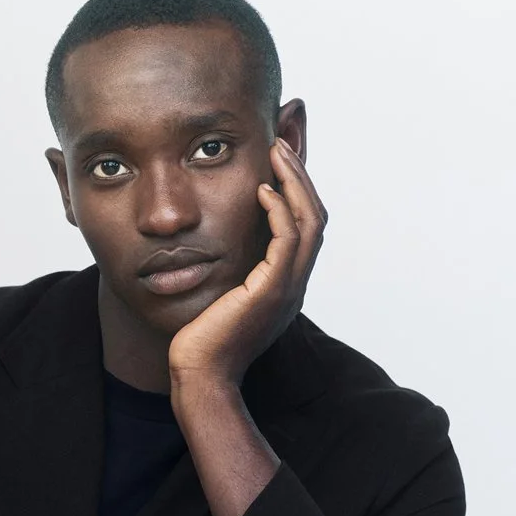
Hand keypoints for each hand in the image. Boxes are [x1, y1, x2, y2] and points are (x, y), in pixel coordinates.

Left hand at [167, 139, 326, 392]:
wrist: (199, 375)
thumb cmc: (200, 340)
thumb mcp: (218, 295)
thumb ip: (227, 269)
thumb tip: (210, 243)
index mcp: (285, 283)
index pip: (304, 225)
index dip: (297, 188)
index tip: (279, 157)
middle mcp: (294, 283)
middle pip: (316, 216)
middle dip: (302, 175)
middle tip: (283, 141)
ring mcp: (288, 288)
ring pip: (310, 222)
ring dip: (295, 182)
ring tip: (277, 151)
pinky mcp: (272, 291)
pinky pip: (288, 240)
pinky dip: (281, 211)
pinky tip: (261, 190)